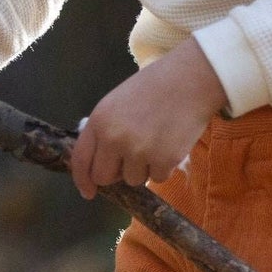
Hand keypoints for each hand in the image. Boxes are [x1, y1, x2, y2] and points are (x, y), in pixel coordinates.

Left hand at [69, 38, 227, 199]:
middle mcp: (114, 139)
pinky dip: (163, 166)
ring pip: (133, 179)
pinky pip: (157, 178)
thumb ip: (105, 129)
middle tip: (131, 158)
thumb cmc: (155, 86)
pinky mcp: (163, 161)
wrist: (190, 79)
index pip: (81, 160)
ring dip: (143, 168)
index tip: (88, 191)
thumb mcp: (118, 101)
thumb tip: (100, 158)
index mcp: (99, 120)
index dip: (83, 179)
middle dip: (116, 173)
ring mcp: (138, 152)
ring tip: (156, 140)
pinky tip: (170, 142)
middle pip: (104, 177)